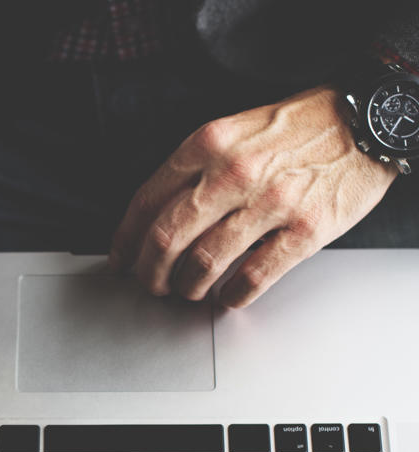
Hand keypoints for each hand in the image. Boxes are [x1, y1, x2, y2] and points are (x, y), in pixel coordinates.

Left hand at [109, 86, 397, 307]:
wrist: (366, 121)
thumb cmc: (298, 129)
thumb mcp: (235, 131)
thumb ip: (194, 168)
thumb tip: (154, 217)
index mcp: (209, 144)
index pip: (147, 201)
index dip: (126, 239)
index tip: (121, 259)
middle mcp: (234, 172)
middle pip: (166, 238)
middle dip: (149, 272)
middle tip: (151, 284)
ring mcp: (271, 202)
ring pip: (204, 263)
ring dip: (188, 287)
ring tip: (189, 290)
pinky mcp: (305, 229)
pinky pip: (253, 277)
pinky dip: (233, 295)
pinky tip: (228, 295)